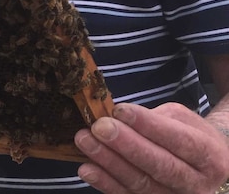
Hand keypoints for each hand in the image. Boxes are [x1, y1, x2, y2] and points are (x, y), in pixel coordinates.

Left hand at [75, 102, 228, 192]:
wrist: (201, 166)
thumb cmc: (186, 135)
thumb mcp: (180, 119)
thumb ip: (155, 118)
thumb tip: (119, 115)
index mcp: (209, 154)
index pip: (178, 140)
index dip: (148, 125)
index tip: (119, 111)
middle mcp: (197, 182)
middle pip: (160, 165)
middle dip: (126, 145)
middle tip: (99, 127)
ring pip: (142, 184)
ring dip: (109, 163)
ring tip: (85, 142)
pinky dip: (106, 183)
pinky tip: (87, 169)